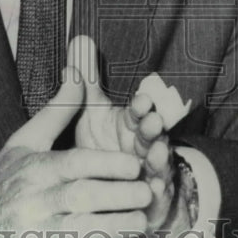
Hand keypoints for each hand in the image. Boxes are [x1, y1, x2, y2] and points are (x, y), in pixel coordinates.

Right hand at [0, 67, 151, 237]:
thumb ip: (56, 112)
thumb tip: (78, 73)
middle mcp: (33, 201)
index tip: (134, 163)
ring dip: (117, 228)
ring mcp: (34, 235)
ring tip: (142, 222)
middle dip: (118, 195)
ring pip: (82, 231)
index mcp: (33, 169)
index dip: (107, 163)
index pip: (74, 163)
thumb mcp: (21, 143)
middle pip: (82, 197)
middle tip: (148, 192)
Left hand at [71, 36, 188, 237]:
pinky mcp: (152, 197)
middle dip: (153, 129)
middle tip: (152, 123)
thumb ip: (88, 81)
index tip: (139, 100)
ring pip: (157, 163)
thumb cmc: (106, 144)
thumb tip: (79, 40)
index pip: (137, 112)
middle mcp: (143, 145)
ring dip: (158, 159)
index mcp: (129, 124)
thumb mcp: (94, 112)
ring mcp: (150, 171)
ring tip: (155, 155)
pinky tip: (155, 190)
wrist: (121, 187)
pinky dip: (157, 192)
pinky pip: (156, 194)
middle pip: (151, 135)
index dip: (140, 107)